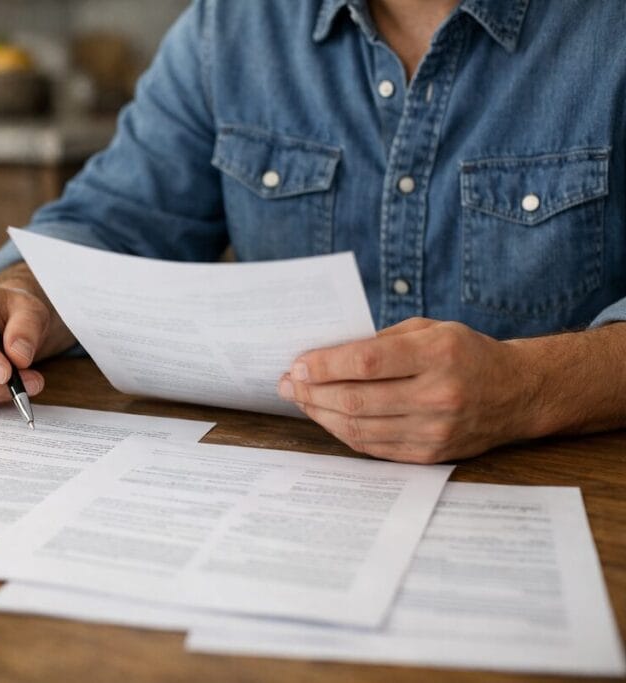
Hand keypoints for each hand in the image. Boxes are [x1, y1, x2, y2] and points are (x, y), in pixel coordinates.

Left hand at [278, 318, 537, 463]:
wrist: (518, 393)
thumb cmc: (465, 353)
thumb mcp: (429, 330)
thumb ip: (380, 342)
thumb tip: (324, 357)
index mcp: (437, 354)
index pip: (366, 363)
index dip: (324, 366)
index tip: (297, 364)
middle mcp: (437, 395)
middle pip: (356, 400)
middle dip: (311, 392)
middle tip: (288, 384)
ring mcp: (435, 430)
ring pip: (359, 428)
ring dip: (321, 414)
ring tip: (301, 400)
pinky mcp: (431, 454)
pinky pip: (373, 447)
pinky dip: (344, 432)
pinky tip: (327, 418)